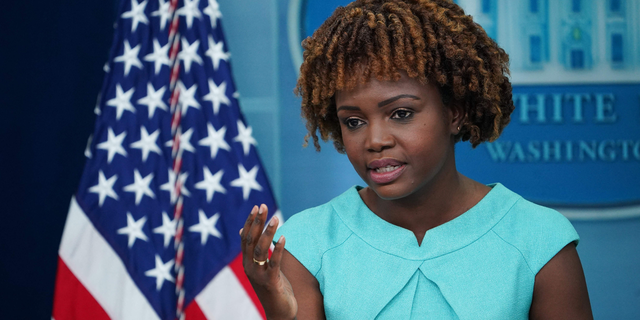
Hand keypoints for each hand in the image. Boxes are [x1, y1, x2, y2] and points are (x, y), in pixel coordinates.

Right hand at [241, 204, 297, 319]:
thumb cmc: (272, 287)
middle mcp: (249, 267)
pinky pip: (273, 263)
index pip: (245, 237)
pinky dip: (277, 249)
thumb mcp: (260, 267)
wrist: (279, 313)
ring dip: (268, 232)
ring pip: (260, 249)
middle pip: (251, 240)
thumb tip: (241, 230)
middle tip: (263, 206)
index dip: (251, 222)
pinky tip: (283, 238)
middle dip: (257, 222)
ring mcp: (258, 275)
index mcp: (246, 262)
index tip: (257, 207)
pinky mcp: (270, 282)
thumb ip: (253, 250)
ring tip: (275, 218)